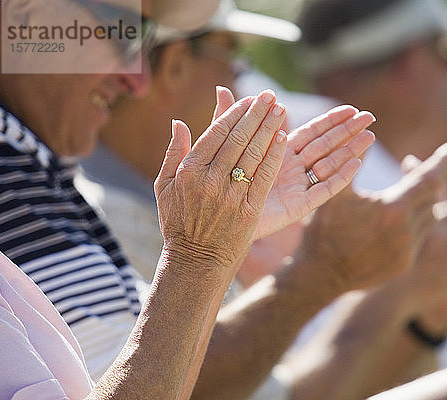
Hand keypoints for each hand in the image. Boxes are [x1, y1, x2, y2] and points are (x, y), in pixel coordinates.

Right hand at [154, 89, 286, 270]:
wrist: (196, 261)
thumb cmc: (178, 222)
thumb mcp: (164, 187)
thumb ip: (173, 153)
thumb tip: (179, 123)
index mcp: (189, 170)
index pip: (216, 133)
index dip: (235, 113)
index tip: (249, 100)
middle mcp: (210, 179)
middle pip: (238, 138)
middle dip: (256, 114)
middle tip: (269, 96)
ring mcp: (231, 194)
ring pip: (253, 153)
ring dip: (268, 129)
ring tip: (279, 110)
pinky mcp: (250, 209)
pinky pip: (264, 176)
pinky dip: (273, 156)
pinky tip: (282, 138)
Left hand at [212, 87, 375, 238]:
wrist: (214, 220)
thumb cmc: (217, 184)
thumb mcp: (223, 148)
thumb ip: (228, 120)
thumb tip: (221, 88)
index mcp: (279, 152)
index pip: (311, 132)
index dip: (331, 120)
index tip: (350, 109)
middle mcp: (292, 169)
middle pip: (326, 146)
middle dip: (347, 131)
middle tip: (370, 117)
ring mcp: (297, 187)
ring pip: (329, 165)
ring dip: (350, 150)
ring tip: (370, 136)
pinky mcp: (298, 207)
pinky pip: (323, 190)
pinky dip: (340, 178)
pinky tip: (356, 164)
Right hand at [297, 143, 446, 292]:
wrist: (320, 274)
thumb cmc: (324, 229)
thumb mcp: (335, 191)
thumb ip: (352, 160)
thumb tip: (365, 130)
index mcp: (393, 208)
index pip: (429, 179)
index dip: (441, 162)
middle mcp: (407, 231)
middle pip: (431, 197)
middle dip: (430, 181)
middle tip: (428, 167)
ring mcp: (408, 251)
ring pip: (428, 218)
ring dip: (424, 202)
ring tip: (413, 191)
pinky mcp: (404, 264)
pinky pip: (420, 238)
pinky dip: (416, 223)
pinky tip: (402, 218)